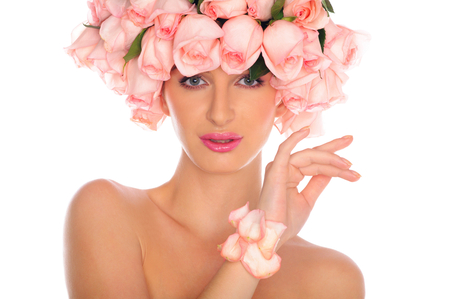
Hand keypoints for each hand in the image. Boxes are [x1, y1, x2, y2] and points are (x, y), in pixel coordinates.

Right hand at [257, 127, 360, 248]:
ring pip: (308, 156)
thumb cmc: (287, 221)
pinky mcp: (275, 170)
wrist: (274, 235)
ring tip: (347, 164)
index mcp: (291, 175)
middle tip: (351, 139)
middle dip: (333, 150)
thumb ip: (317, 183)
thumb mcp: (308, 200)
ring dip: (328, 158)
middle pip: (313, 156)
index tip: (354, 169)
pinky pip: (285, 150)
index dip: (334, 165)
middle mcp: (284, 168)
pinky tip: (306, 131)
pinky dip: (294, 139)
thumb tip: (331, 172)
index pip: (316, 164)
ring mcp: (279, 168)